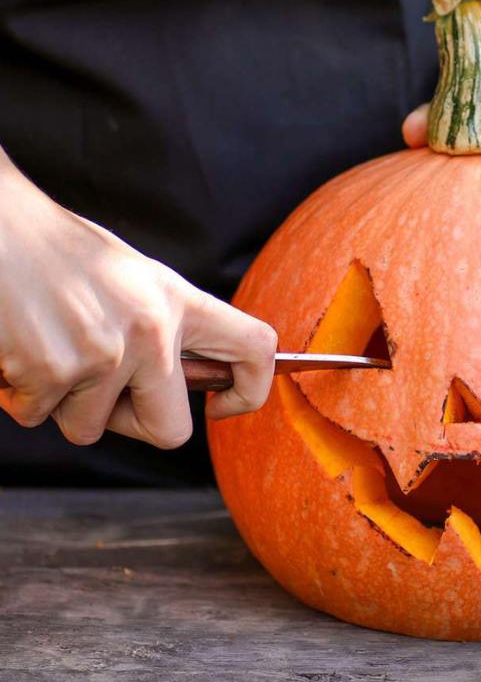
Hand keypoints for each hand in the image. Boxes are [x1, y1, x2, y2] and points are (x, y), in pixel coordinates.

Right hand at [0, 158, 277, 448]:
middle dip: (131, 423)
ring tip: (46, 347)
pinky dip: (19, 393)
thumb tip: (189, 381)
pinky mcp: (52, 370)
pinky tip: (15, 347)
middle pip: (170, 430)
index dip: (250, 390)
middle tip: (99, 393)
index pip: (256, 349)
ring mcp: (104, 353)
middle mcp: (152, 329)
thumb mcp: (129, 278)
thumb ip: (163, 326)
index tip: (220, 404)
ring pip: (88, 428)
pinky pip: (36, 414)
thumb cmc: (53, 251)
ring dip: (62, 404)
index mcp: (177, 300)